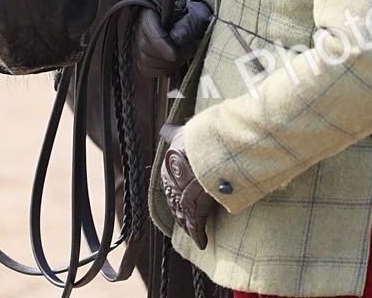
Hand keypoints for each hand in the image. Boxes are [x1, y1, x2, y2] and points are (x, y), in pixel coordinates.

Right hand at [131, 0, 212, 77]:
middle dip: (169, 55)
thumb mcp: (193, 18)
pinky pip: (147, 70)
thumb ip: (186, 26)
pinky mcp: (142, 57)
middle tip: (190, 49)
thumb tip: (176, 38)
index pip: (149, 29)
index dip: (160, 44)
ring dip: (168, 64)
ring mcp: (138, 43)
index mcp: (150, 12)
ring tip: (185, 55)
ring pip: (146, 61)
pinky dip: (163, 70)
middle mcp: (139, 27)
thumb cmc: (191, 19)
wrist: (190, 25)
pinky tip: (176, 63)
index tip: (174, 55)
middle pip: (145, 47)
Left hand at [160, 123, 216, 249]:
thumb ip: (171, 133)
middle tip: (187, 222)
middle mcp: (172, 188)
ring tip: (193, 233)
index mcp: (167, 171)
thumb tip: (165, 128)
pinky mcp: (197, 212)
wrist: (207, 153)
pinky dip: (199, 236)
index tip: (180, 200)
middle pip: (176, 205)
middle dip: (182, 213)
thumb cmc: (195, 141)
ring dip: (189, 226)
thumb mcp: (180, 134)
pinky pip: (197, 227)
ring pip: (185, 218)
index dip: (176, 195)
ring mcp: (184, 201)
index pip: (170, 187)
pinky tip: (202, 243)